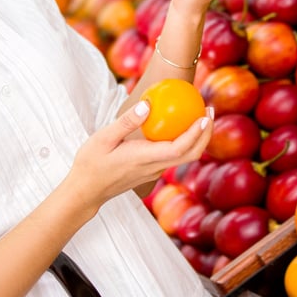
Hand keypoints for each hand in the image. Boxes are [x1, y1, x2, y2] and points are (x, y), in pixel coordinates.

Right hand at [66, 101, 213, 211]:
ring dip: (198, 138)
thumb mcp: (103, 138)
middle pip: (190, 155)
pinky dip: (184, 141)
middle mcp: (154, 167)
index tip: (204, 116)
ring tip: (201, 115)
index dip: (195, 134)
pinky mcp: (151, 171)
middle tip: (210, 110)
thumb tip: (149, 104)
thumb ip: (127, 121)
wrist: (86, 191)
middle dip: (205, 134)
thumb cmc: (90, 164)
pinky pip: (174, 156)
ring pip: (184, 157)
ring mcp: (154, 171)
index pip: (179, 149)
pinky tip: (179, 126)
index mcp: (144, 158)